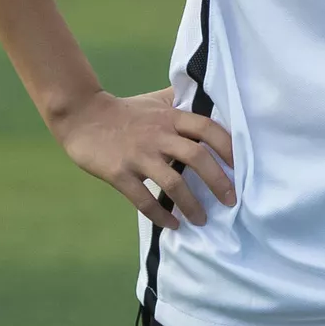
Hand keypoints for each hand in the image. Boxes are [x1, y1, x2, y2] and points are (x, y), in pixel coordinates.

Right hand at [54, 85, 235, 227]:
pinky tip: (172, 225)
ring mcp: (138, 155)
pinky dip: (160, 215)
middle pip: (197, 157)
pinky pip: (142, 199)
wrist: (82, 115)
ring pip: (173, 182)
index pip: (208, 129)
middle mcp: (158, 135)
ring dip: (191, 205)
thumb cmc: (126, 110)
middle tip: (231, 201)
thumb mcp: (157, 100)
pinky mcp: (118, 173)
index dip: (228, 147)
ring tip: (202, 220)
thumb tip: (211, 101)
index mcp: (171, 117)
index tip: (242, 167)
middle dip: (218, 181)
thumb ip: (181, 103)